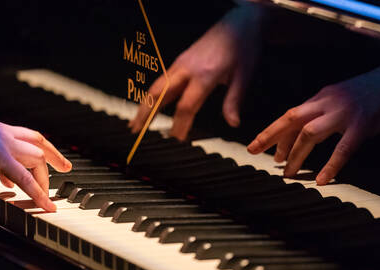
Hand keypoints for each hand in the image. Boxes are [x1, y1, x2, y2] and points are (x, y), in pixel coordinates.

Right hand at [129, 4, 264, 139]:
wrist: (240, 21)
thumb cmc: (244, 46)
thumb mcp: (244, 75)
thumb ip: (234, 101)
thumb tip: (232, 122)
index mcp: (204, 74)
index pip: (186, 105)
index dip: (180, 125)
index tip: (177, 139)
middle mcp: (188, 68)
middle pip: (160, 93)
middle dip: (146, 113)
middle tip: (135, 131)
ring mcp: (181, 63)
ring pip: (157, 86)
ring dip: (145, 104)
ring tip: (136, 122)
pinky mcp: (181, 60)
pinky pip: (162, 80)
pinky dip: (153, 95)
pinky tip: (150, 105)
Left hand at [247, 54, 379, 184]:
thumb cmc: (371, 93)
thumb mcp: (339, 97)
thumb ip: (321, 112)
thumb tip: (301, 131)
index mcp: (320, 97)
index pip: (290, 115)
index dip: (272, 132)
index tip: (257, 146)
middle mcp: (327, 102)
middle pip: (291, 119)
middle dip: (271, 137)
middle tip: (256, 153)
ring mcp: (344, 113)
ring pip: (311, 134)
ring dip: (296, 155)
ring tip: (287, 173)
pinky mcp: (362, 125)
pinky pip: (343, 149)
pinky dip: (330, 165)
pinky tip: (321, 180)